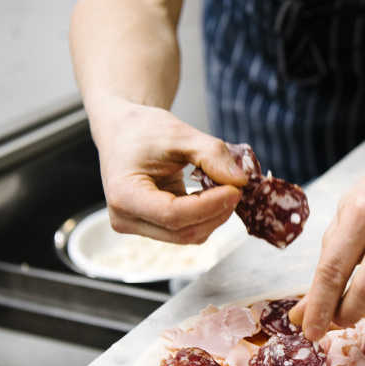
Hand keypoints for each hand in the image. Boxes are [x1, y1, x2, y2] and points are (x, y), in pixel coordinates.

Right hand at [92, 99, 248, 243]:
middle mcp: (126, 218)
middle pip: (183, 232)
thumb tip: (240, 180)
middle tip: (238, 187)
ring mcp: (137, 227)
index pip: (173, 215)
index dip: (210, 206)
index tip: (236, 189)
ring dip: (214, 216)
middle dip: (217, 213)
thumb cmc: (143, 129)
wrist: (123, 132)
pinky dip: (206, 216)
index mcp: (123, 195)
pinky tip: (214, 195)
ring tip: (226, 188)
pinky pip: (186, 231)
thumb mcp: (179, 133)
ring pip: (187, 236)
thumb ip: (211, 155)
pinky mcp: (151, 228)